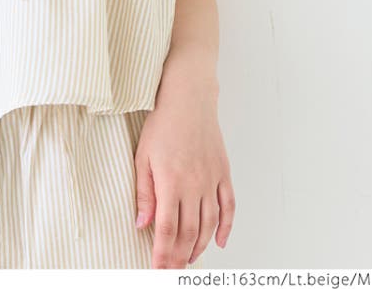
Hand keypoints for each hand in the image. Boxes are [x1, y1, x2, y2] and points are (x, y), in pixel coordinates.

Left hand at [133, 82, 234, 266]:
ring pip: (209, 225)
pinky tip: (220, 242)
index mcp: (171, 182)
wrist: (189, 99)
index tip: (158, 269)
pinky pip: (229, 207)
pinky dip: (226, 228)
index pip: (167, 229)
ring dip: (200, 246)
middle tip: (172, 271)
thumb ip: (144, 192)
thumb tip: (142, 224)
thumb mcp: (143, 156)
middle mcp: (194, 185)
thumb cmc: (162, 124)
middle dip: (179, 257)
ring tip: (189, 260)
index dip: (162, 253)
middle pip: (189, 232)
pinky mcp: (224, 174)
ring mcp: (212, 181)